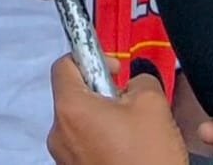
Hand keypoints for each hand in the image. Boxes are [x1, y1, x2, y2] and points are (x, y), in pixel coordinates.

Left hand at [46, 55, 186, 164]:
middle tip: (131, 103)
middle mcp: (59, 133)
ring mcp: (64, 157)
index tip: (114, 68)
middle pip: (74, 96)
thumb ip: (139, 79)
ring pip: (81, 123)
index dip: (90, 57)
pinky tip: (128, 151)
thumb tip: (133, 82)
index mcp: (71, 108)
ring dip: (105, 119)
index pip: (64, 65)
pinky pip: (85, 146)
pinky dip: (103, 141)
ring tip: (134, 132)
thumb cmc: (147, 158)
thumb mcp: (153, 103)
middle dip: (103, 94)